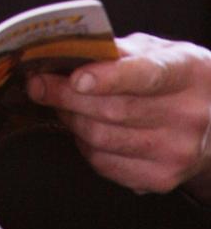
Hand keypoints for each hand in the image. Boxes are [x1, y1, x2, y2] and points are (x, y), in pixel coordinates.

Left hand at [25, 33, 210, 199]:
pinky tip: (83, 128)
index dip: (108, 78)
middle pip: (114, 110)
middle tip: (40, 84)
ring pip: (103, 138)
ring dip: (70, 119)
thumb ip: (118, 50)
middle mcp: (187, 115)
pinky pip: (105, 164)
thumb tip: (67, 52)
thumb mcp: (156, 50)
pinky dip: (83, 145)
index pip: (145, 75)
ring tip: (61, 103)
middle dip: (66, 96)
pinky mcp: (161, 178)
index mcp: (187, 72)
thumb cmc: (175, 76)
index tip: (75, 78)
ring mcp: (176, 152)